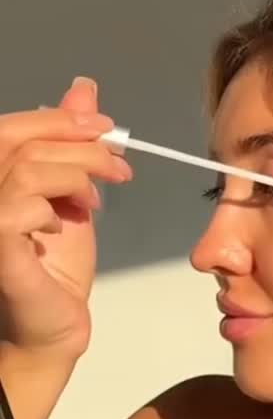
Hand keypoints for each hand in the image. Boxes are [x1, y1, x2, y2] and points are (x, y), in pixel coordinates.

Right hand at [0, 77, 131, 356]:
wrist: (53, 328)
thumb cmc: (53, 269)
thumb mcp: (71, 192)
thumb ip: (71, 144)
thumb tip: (83, 90)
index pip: (10, 128)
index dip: (58, 119)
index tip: (106, 128)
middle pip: (20, 142)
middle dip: (79, 146)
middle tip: (117, 165)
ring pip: (25, 170)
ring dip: (74, 178)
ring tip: (94, 201)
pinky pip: (19, 207)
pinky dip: (51, 209)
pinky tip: (63, 227)